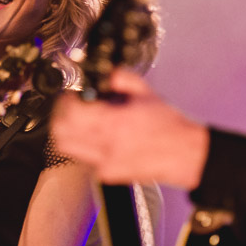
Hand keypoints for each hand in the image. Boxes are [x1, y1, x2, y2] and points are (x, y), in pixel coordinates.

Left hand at [52, 67, 208, 189]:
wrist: (185, 154)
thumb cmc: (169, 126)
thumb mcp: (146, 92)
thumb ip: (121, 78)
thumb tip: (103, 72)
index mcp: (115, 123)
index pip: (72, 112)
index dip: (66, 100)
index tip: (72, 93)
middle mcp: (107, 145)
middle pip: (60, 133)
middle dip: (60, 115)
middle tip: (70, 106)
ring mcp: (105, 162)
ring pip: (67, 147)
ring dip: (67, 131)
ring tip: (80, 121)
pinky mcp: (107, 174)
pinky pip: (83, 157)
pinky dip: (84, 144)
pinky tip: (98, 136)